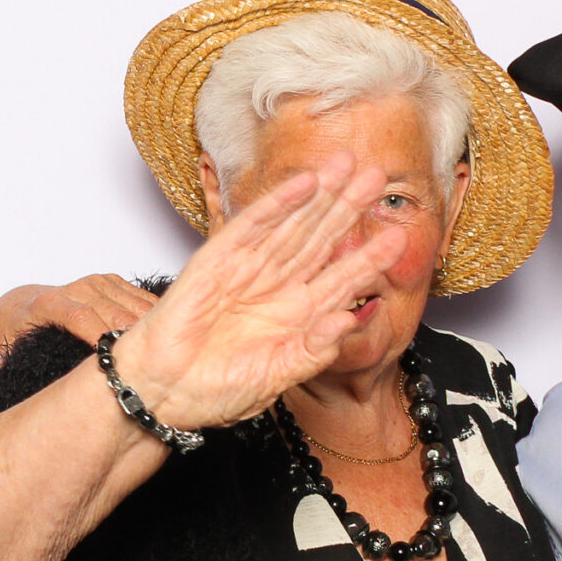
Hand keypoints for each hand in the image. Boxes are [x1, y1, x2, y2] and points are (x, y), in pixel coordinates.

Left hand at [0, 275, 159, 372]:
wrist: (20, 304)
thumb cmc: (16, 329)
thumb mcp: (3, 347)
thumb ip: (1, 364)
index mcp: (46, 305)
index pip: (77, 315)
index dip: (99, 332)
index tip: (115, 354)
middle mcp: (72, 289)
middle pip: (109, 311)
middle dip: (130, 335)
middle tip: (154, 361)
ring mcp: (94, 284)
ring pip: (128, 303)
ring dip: (148, 325)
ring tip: (168, 350)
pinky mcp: (111, 282)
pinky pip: (138, 297)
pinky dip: (153, 314)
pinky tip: (166, 333)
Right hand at [113, 153, 407, 429]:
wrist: (163, 393)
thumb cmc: (212, 391)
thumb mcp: (275, 378)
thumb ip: (313, 351)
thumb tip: (349, 321)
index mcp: (296, 316)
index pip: (341, 279)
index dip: (369, 257)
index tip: (398, 238)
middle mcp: (276, 287)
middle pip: (320, 239)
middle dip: (348, 208)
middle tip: (377, 177)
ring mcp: (247, 270)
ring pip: (292, 225)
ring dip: (320, 196)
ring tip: (348, 166)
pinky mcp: (217, 260)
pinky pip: (252, 226)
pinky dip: (277, 203)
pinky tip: (303, 184)